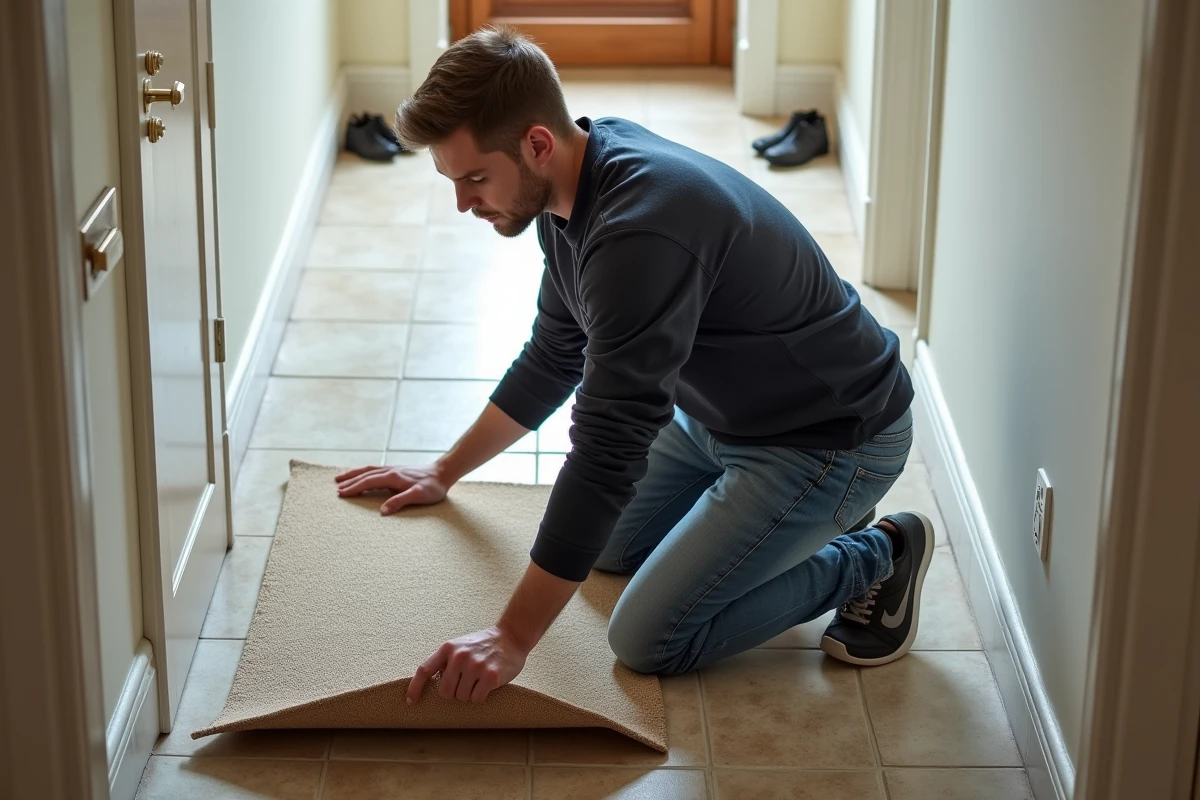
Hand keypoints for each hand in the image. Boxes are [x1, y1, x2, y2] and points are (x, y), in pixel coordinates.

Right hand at [335, 464, 450, 514]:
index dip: (354, 488)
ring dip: (354, 474)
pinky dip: (363, 472)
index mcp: (393, 477)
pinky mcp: (396, 470)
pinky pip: (374, 470)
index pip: (368, 482)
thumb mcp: (419, 496)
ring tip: (340, 478)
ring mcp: (392, 468)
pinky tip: (361, 475)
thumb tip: (382, 511)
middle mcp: (390, 470)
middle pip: (365, 474)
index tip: (341, 493)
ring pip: (368, 470)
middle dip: (349, 481)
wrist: (443, 473)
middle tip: (336, 488)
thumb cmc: (433, 487)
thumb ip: (400, 501)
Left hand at [406, 626, 527, 704]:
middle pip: (445, 692)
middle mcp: (459, 656)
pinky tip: (488, 684)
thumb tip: (432, 683)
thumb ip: (446, 661)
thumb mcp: (461, 646)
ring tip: (480, 679)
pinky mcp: (490, 676)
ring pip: (462, 698)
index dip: (415, 688)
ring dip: (470, 694)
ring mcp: (475, 666)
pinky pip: (477, 699)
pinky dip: (481, 696)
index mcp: (448, 648)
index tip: (410, 702)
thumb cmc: (484, 645)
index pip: (424, 670)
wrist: (512, 636)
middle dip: (455, 693)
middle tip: (467, 683)